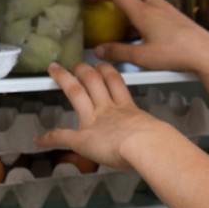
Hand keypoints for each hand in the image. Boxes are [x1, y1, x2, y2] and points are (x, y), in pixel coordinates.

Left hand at [36, 62, 175, 170]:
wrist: (146, 145)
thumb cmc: (156, 142)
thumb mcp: (158, 133)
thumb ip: (157, 135)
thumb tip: (168, 144)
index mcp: (127, 108)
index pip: (115, 83)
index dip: (108, 72)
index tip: (103, 66)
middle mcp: (109, 109)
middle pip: (94, 80)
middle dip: (84, 69)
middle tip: (78, 62)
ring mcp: (94, 120)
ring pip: (76, 93)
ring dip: (65, 81)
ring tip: (56, 71)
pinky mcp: (82, 138)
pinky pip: (62, 136)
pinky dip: (50, 137)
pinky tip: (40, 139)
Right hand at [86, 0, 208, 75]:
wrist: (207, 55)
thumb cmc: (178, 54)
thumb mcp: (142, 57)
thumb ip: (118, 52)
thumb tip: (100, 50)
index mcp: (145, 12)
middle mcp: (158, 6)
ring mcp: (170, 11)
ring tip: (124, 12)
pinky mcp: (178, 18)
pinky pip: (158, 7)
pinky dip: (146, 10)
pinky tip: (143, 28)